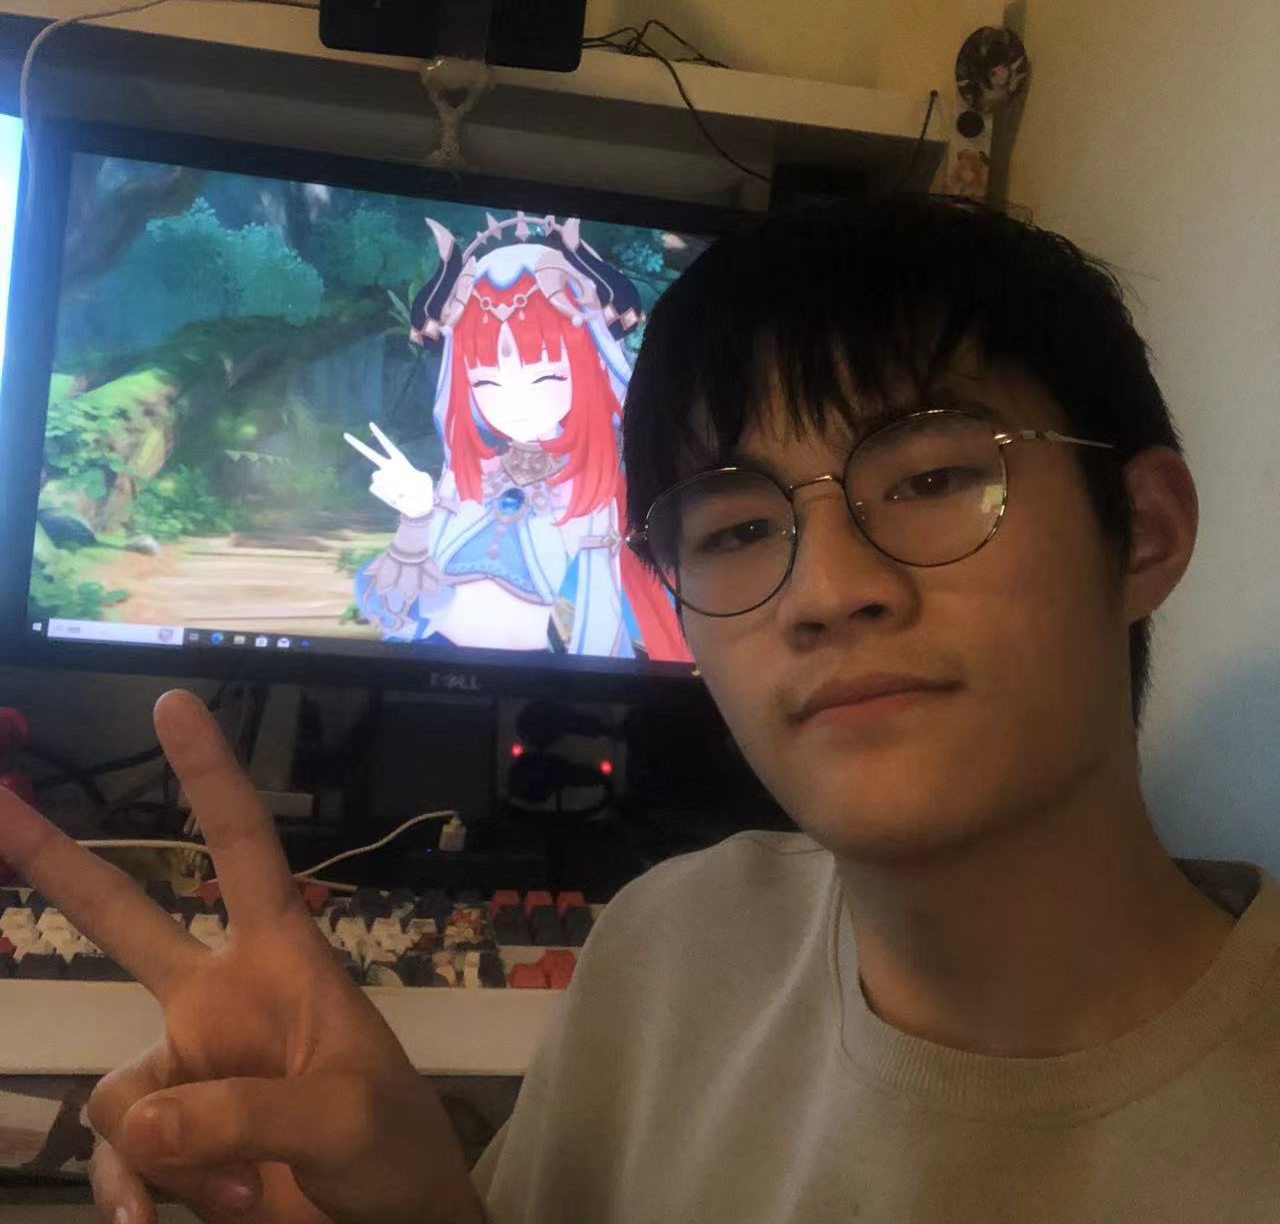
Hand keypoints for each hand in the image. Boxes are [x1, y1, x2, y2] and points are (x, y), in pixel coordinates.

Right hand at [0, 692, 483, 1223]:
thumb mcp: (342, 1118)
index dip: (210, 777)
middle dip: (54, 862)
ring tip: (242, 1190)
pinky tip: (166, 1223)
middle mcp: (219, 999)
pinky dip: (136, 1195)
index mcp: (280, 960)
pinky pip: (117, 1155)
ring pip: (119, 1094)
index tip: (174, 703)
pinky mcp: (167, 1136)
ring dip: (164, 1158)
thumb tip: (138, 1123)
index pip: (243, 849)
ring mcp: (188, 1068)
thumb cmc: (392, 1148)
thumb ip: (245, 1116)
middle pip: (124, 920)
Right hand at [345, 422, 434, 518]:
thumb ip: (413, 477)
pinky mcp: (378, 490)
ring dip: (389, 484)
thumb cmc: (424, 491)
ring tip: (402, 491)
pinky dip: (387, 494)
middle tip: (346, 435)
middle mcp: (388, 468)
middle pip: (371, 455)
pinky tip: (396, 498)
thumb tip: (399, 484)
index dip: (380, 435)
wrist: (418, 505)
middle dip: (358, 444)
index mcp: (399, 461)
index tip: (370, 424)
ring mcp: (382, 479)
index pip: (387, 445)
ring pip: (376, 475)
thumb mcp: (425, 479)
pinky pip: (375, 487)